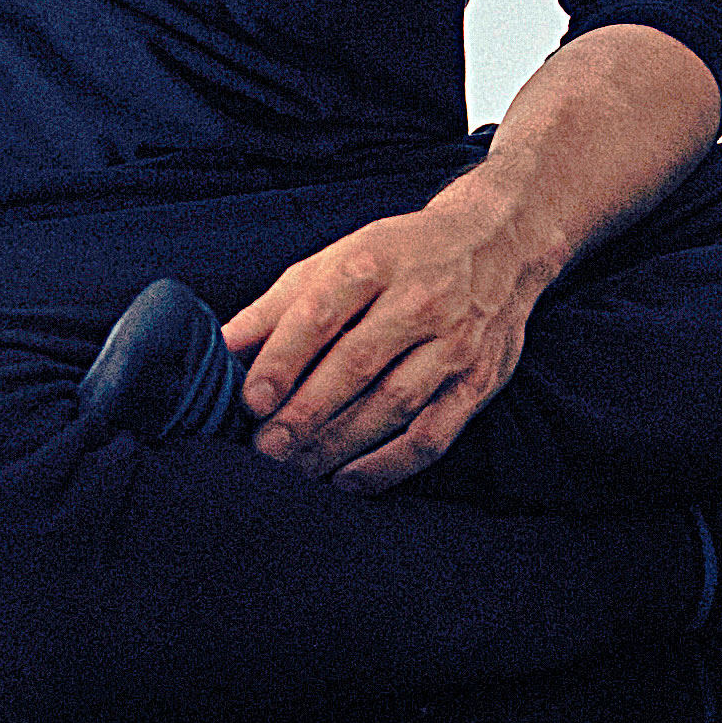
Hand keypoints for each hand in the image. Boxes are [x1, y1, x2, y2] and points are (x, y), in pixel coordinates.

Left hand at [222, 183, 549, 490]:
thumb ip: (280, 303)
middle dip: (305, 414)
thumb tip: (223, 345)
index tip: (252, 398)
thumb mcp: (341, 257)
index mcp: (377, 261)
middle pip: (356, 366)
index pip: (322, 312)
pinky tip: (348, 478)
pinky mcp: (478, 381)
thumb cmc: (403, 255)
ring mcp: (455, 344)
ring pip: (392, 406)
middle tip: (265, 448)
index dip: (283, 358)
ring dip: (338, 444)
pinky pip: (431, 435)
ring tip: (295, 468)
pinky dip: (388, 465)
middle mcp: (420, 300)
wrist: (498, 244)